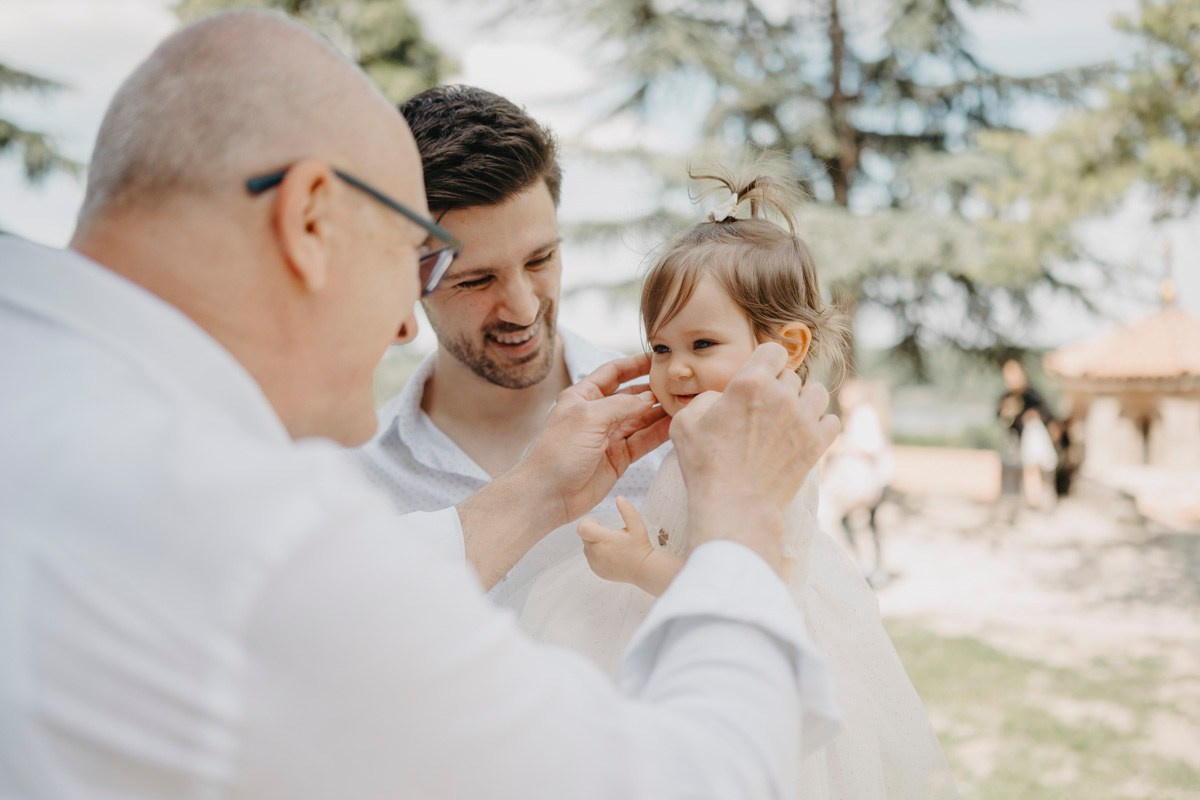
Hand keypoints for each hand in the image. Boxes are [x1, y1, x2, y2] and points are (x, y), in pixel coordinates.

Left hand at [518, 353, 670, 528]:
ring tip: (686, 402)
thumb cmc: (558, 452)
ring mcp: (609, 436)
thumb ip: (621, 405)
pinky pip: (644, 440)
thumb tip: (649, 397)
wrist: (548, 495)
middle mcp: (597, 414)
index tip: (659, 357)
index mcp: (583, 396)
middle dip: (654, 389)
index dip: (636, 363)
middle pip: (632, 395)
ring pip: (642, 419)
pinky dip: (660, 433)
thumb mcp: (589, 418)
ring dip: (661, 412)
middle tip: (680, 383)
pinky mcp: (618, 458)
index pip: (613, 372)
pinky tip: (676, 424)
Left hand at [578, 496, 654, 584]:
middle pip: (584, 536)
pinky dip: (597, 554)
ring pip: (586, 547)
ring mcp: (595, 563)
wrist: (643, 570)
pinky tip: (611, 555)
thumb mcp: (638, 526)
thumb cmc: (640, 546)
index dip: (588, 523)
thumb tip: (619, 498)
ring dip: (595, 543)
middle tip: (610, 535)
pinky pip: (590, 558)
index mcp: (605, 539)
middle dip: (594, 533)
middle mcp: (596, 552)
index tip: (600, 525)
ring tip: (612, 546)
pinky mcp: (596, 570)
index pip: (582, 528)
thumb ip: (628, 510)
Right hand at [670, 343, 840, 569]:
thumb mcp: (686, 423)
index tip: (761, 373)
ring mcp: (803, 419)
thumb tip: (723, 398)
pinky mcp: (817, 444)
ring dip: (804, 401)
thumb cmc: (705, 466)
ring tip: (789, 417)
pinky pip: (832, 421)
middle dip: (778, 388)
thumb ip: (705, 399)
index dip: (766, 360)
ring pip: (816, 393)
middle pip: (791, 376)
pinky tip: (804, 434)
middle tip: (763, 409)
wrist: (735, 505)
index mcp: (750, 382)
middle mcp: (781, 395)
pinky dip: (821, 425)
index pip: (773, 350)